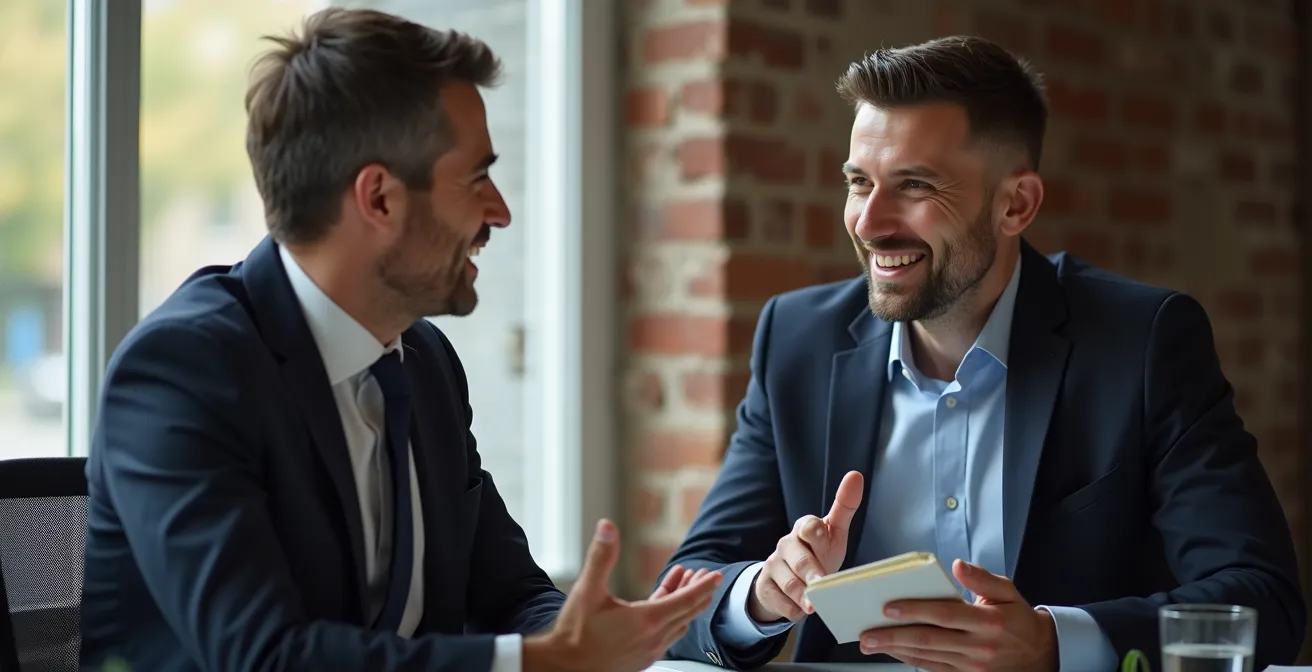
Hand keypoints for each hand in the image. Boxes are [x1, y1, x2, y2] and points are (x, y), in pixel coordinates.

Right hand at [523, 519, 722, 671]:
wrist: (563, 668)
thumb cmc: (574, 633)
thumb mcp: (587, 590)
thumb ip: (601, 557)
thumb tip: (607, 527)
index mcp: (647, 620)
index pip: (686, 600)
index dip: (703, 586)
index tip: (716, 575)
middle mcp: (653, 638)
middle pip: (687, 613)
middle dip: (699, 592)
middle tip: (706, 576)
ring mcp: (648, 651)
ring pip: (678, 625)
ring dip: (684, 606)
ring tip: (683, 585)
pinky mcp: (641, 659)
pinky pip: (666, 636)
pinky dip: (671, 619)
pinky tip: (661, 609)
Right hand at [748, 470, 862, 622]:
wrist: (793, 579)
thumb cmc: (819, 552)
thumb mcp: (834, 533)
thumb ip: (845, 506)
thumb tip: (856, 475)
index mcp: (804, 528)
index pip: (809, 526)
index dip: (817, 535)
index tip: (823, 540)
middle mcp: (786, 544)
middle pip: (798, 559)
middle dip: (811, 573)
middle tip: (821, 585)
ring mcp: (772, 565)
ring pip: (789, 583)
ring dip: (804, 596)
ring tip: (814, 605)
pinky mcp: (764, 586)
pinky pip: (779, 600)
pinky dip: (792, 609)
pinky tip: (800, 609)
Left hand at [859, 559, 1057, 671]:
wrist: (1040, 654)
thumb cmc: (1018, 619)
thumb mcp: (1007, 591)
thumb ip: (982, 577)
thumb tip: (958, 565)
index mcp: (987, 621)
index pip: (945, 615)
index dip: (915, 611)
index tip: (889, 607)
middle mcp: (978, 646)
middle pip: (930, 640)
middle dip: (894, 636)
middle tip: (867, 633)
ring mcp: (971, 665)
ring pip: (927, 657)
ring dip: (896, 650)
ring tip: (871, 643)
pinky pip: (933, 669)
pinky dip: (911, 660)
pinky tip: (894, 652)